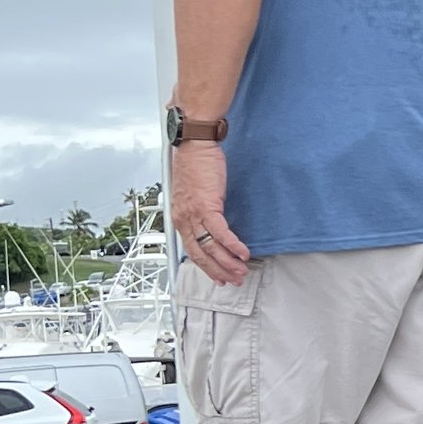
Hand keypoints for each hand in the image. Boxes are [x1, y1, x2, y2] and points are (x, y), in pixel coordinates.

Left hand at [170, 145, 251, 286]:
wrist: (194, 144)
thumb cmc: (195, 162)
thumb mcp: (192, 191)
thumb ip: (198, 210)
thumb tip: (210, 223)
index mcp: (180, 216)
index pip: (192, 250)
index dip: (206, 267)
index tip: (218, 276)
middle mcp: (184, 218)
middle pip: (201, 254)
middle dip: (218, 271)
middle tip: (233, 279)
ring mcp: (194, 213)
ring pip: (211, 247)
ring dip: (228, 262)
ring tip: (241, 270)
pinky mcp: (207, 205)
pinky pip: (221, 232)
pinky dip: (233, 245)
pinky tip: (243, 253)